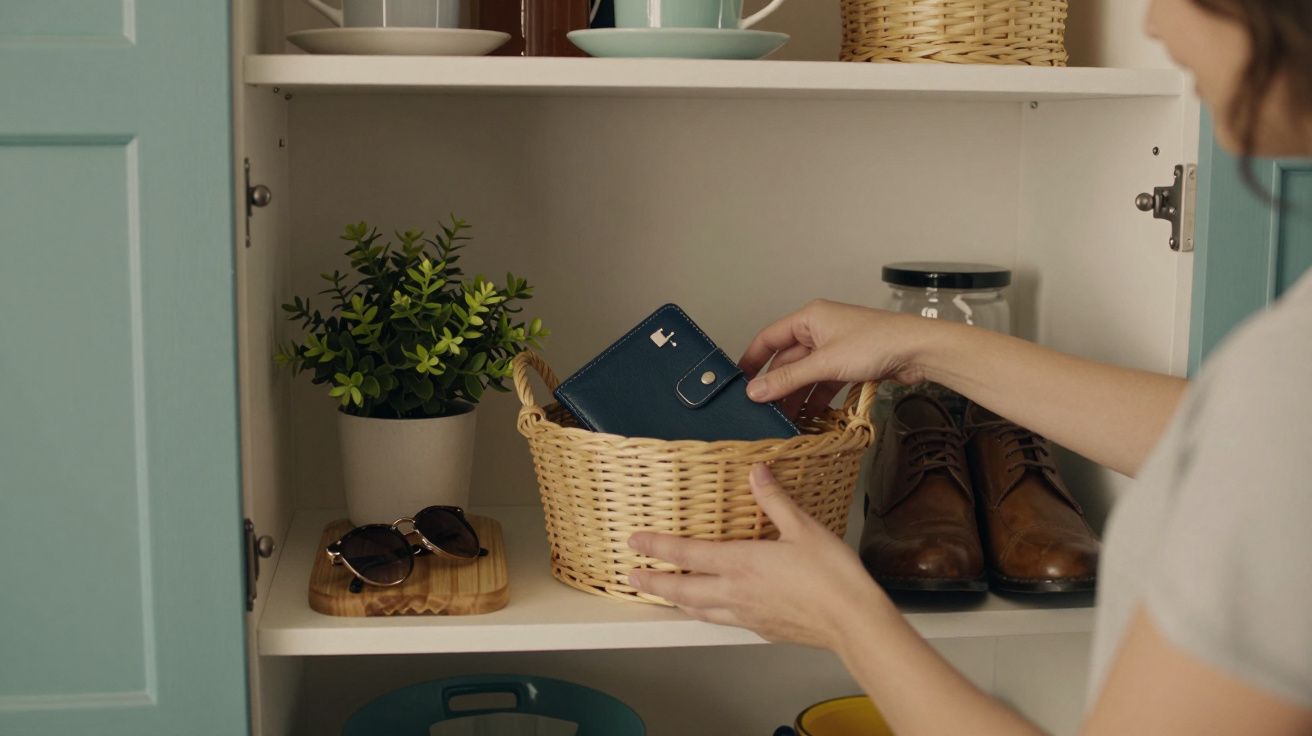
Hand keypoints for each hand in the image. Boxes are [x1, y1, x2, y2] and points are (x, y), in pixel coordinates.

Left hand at [627, 465, 891, 650]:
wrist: (853, 622)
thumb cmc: (832, 577)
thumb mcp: (803, 527)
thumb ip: (774, 500)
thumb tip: (756, 472)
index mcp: (741, 562)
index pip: (687, 553)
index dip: (658, 546)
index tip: (635, 541)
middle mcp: (736, 592)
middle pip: (682, 589)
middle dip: (654, 581)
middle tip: (633, 576)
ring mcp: (747, 614)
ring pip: (698, 609)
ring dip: (676, 600)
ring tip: (662, 595)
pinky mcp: (762, 629)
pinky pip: (722, 621)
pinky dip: (705, 614)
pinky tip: (711, 611)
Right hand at [739, 299, 946, 419]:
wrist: (918, 350)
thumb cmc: (875, 343)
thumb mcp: (825, 364)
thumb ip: (788, 379)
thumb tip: (755, 391)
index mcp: (809, 318)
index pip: (769, 338)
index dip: (752, 359)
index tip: (739, 381)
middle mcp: (820, 329)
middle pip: (788, 360)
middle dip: (777, 385)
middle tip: (762, 410)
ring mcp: (836, 347)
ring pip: (807, 374)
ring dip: (796, 395)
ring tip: (784, 420)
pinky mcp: (850, 363)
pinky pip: (824, 381)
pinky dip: (816, 398)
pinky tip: (810, 416)